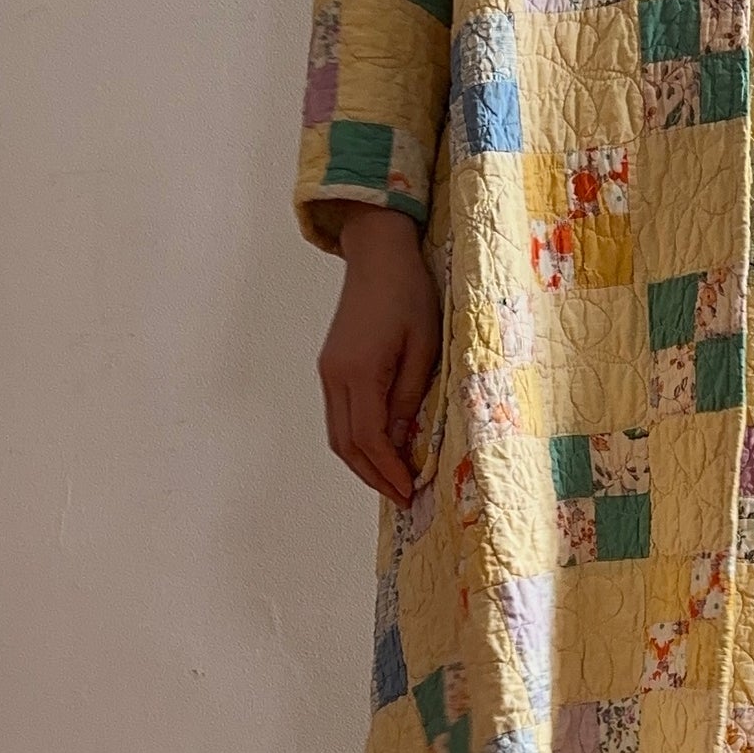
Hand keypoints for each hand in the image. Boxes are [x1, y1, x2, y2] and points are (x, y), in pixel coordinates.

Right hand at [318, 207, 441, 503]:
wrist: (378, 255)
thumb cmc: (410, 293)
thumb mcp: (424, 346)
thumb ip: (411, 396)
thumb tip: (402, 441)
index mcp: (359, 372)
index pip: (369, 439)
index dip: (388, 471)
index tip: (411, 491)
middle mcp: (335, 376)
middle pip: (346, 444)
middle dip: (373, 476)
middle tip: (403, 497)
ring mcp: (328, 372)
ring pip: (337, 434)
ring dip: (362, 463)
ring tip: (392, 481)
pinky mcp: (331, 366)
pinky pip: (338, 416)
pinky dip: (357, 440)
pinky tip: (380, 449)